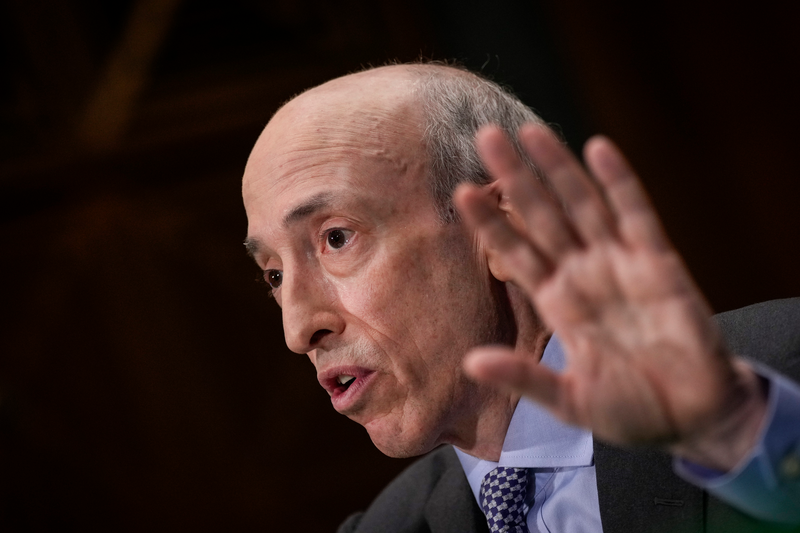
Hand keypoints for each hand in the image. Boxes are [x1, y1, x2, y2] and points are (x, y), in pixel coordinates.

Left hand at [455, 124, 766, 469]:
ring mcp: (620, 263)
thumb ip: (524, 378)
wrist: (693, 417)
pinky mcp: (660, 263)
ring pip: (583, 204)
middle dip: (515, 178)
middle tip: (486, 136)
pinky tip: (598, 149)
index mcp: (557, 302)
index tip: (461, 192)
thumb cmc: (630, 409)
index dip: (491, 223)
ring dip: (558, 168)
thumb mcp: (569, 401)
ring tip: (530, 131)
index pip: (516, 252)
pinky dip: (620, 182)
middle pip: (542, 215)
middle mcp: (583, 274)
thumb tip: (470, 363)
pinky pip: (637, 215)